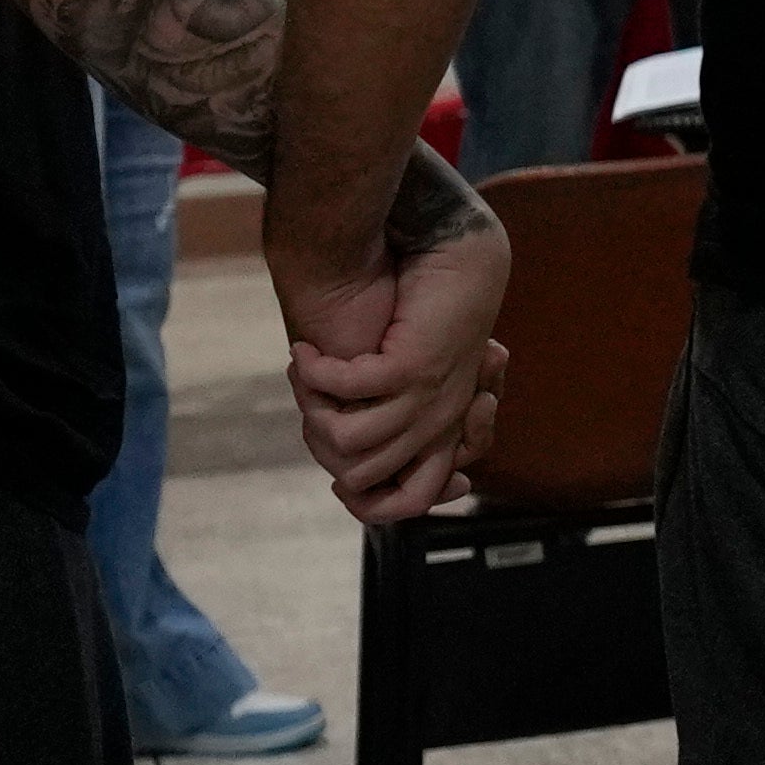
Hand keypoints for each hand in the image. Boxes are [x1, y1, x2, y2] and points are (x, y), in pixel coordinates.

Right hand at [282, 197, 514, 523]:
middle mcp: (441, 426)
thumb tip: (352, 461)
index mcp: (447, 434)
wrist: (460, 262)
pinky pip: (345, 390)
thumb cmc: (433, 318)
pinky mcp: (412, 369)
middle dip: (320, 439)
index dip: (368, 500)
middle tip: (312, 396)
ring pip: (346, 440)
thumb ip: (390, 418)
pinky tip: (306, 352)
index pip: (411, 502)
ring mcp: (429, 401)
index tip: (339, 468)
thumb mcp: (413, 381)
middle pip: (359, 478)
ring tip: (304, 371)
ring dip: (312, 404)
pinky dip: (316, 372)